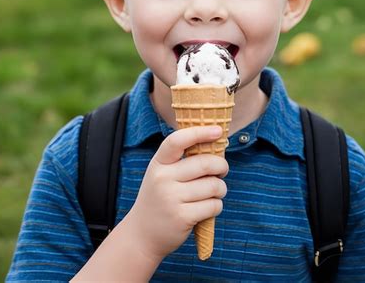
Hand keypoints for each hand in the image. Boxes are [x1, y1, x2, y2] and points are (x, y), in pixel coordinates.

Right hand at [126, 125, 228, 261]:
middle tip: (222, 171)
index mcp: (158, 163)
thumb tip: (215, 144)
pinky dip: (217, 206)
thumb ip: (181, 161)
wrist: (142, 234)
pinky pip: (213, 205)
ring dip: (221, 189)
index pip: (177, 141)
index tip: (218, 130)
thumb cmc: (160, 198)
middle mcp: (162, 178)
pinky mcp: (182, 217)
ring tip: (214, 192)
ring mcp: (171, 198)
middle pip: (205, 163)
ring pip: (213, 185)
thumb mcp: (162, 174)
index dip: (199, 132)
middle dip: (221, 166)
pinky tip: (208, 208)